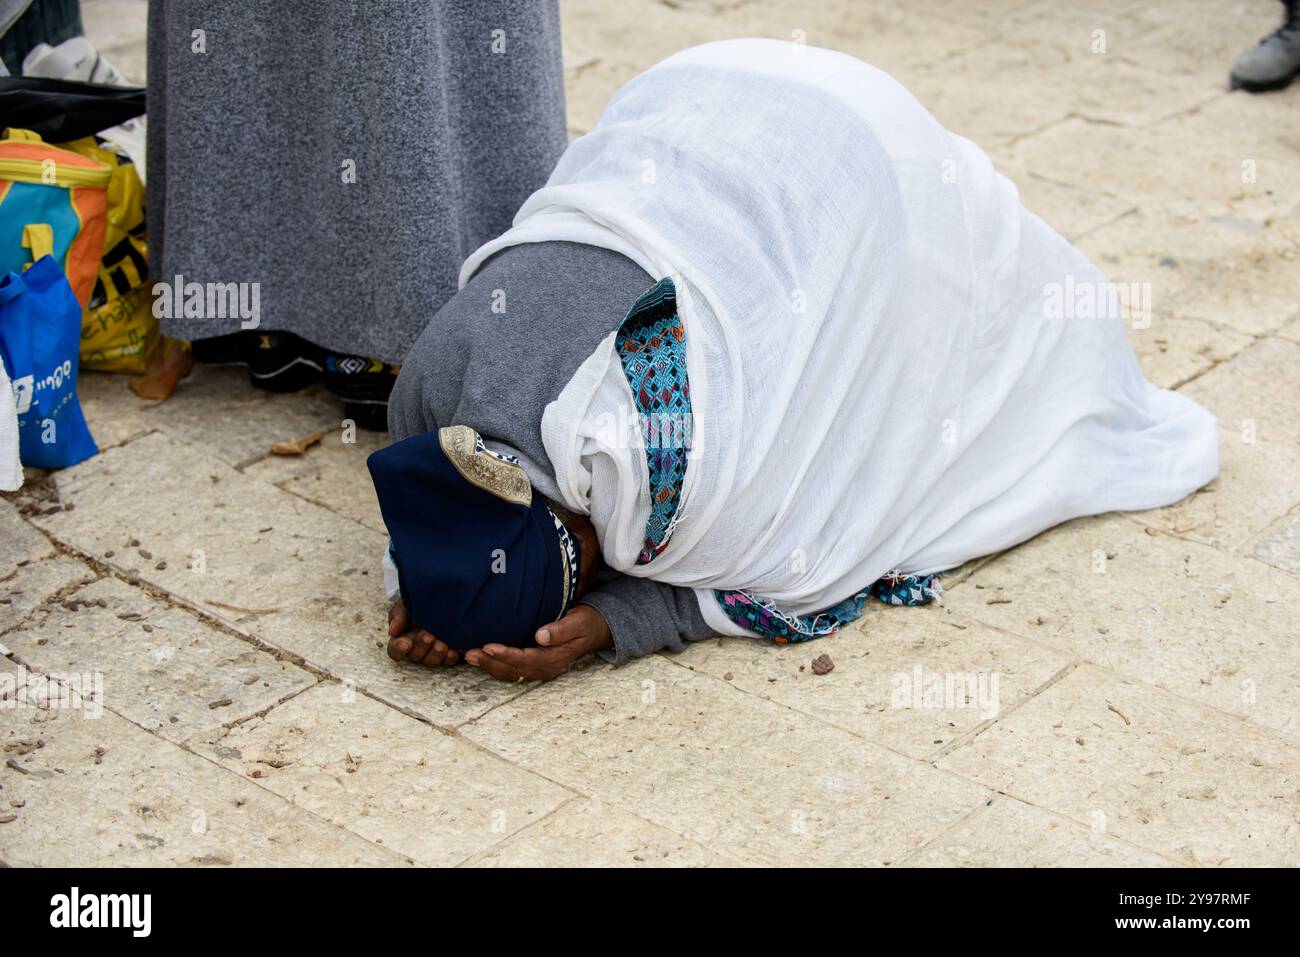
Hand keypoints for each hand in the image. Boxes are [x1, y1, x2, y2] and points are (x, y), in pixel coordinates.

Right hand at [385, 598, 458, 666]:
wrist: (443, 596)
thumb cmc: (420, 602)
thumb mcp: (406, 604)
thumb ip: (398, 616)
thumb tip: (392, 632)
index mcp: (403, 639)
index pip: (395, 649)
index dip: (399, 649)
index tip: (405, 643)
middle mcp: (417, 648)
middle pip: (415, 656)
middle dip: (421, 646)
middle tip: (428, 636)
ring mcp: (432, 653)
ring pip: (431, 661)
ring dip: (435, 654)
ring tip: (441, 644)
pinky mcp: (448, 654)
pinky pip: (448, 661)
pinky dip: (450, 658)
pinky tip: (452, 652)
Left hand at [465, 604, 612, 681]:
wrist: (595, 630)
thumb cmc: (586, 623)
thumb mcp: (579, 623)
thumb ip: (561, 630)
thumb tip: (541, 636)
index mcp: (556, 659)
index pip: (527, 659)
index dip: (507, 655)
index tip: (489, 646)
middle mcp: (546, 667)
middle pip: (514, 670)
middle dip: (491, 663)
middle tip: (470, 654)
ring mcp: (539, 667)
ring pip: (511, 672)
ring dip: (489, 666)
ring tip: (470, 657)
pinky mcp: (534, 663)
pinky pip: (512, 669)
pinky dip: (495, 665)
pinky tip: (482, 657)